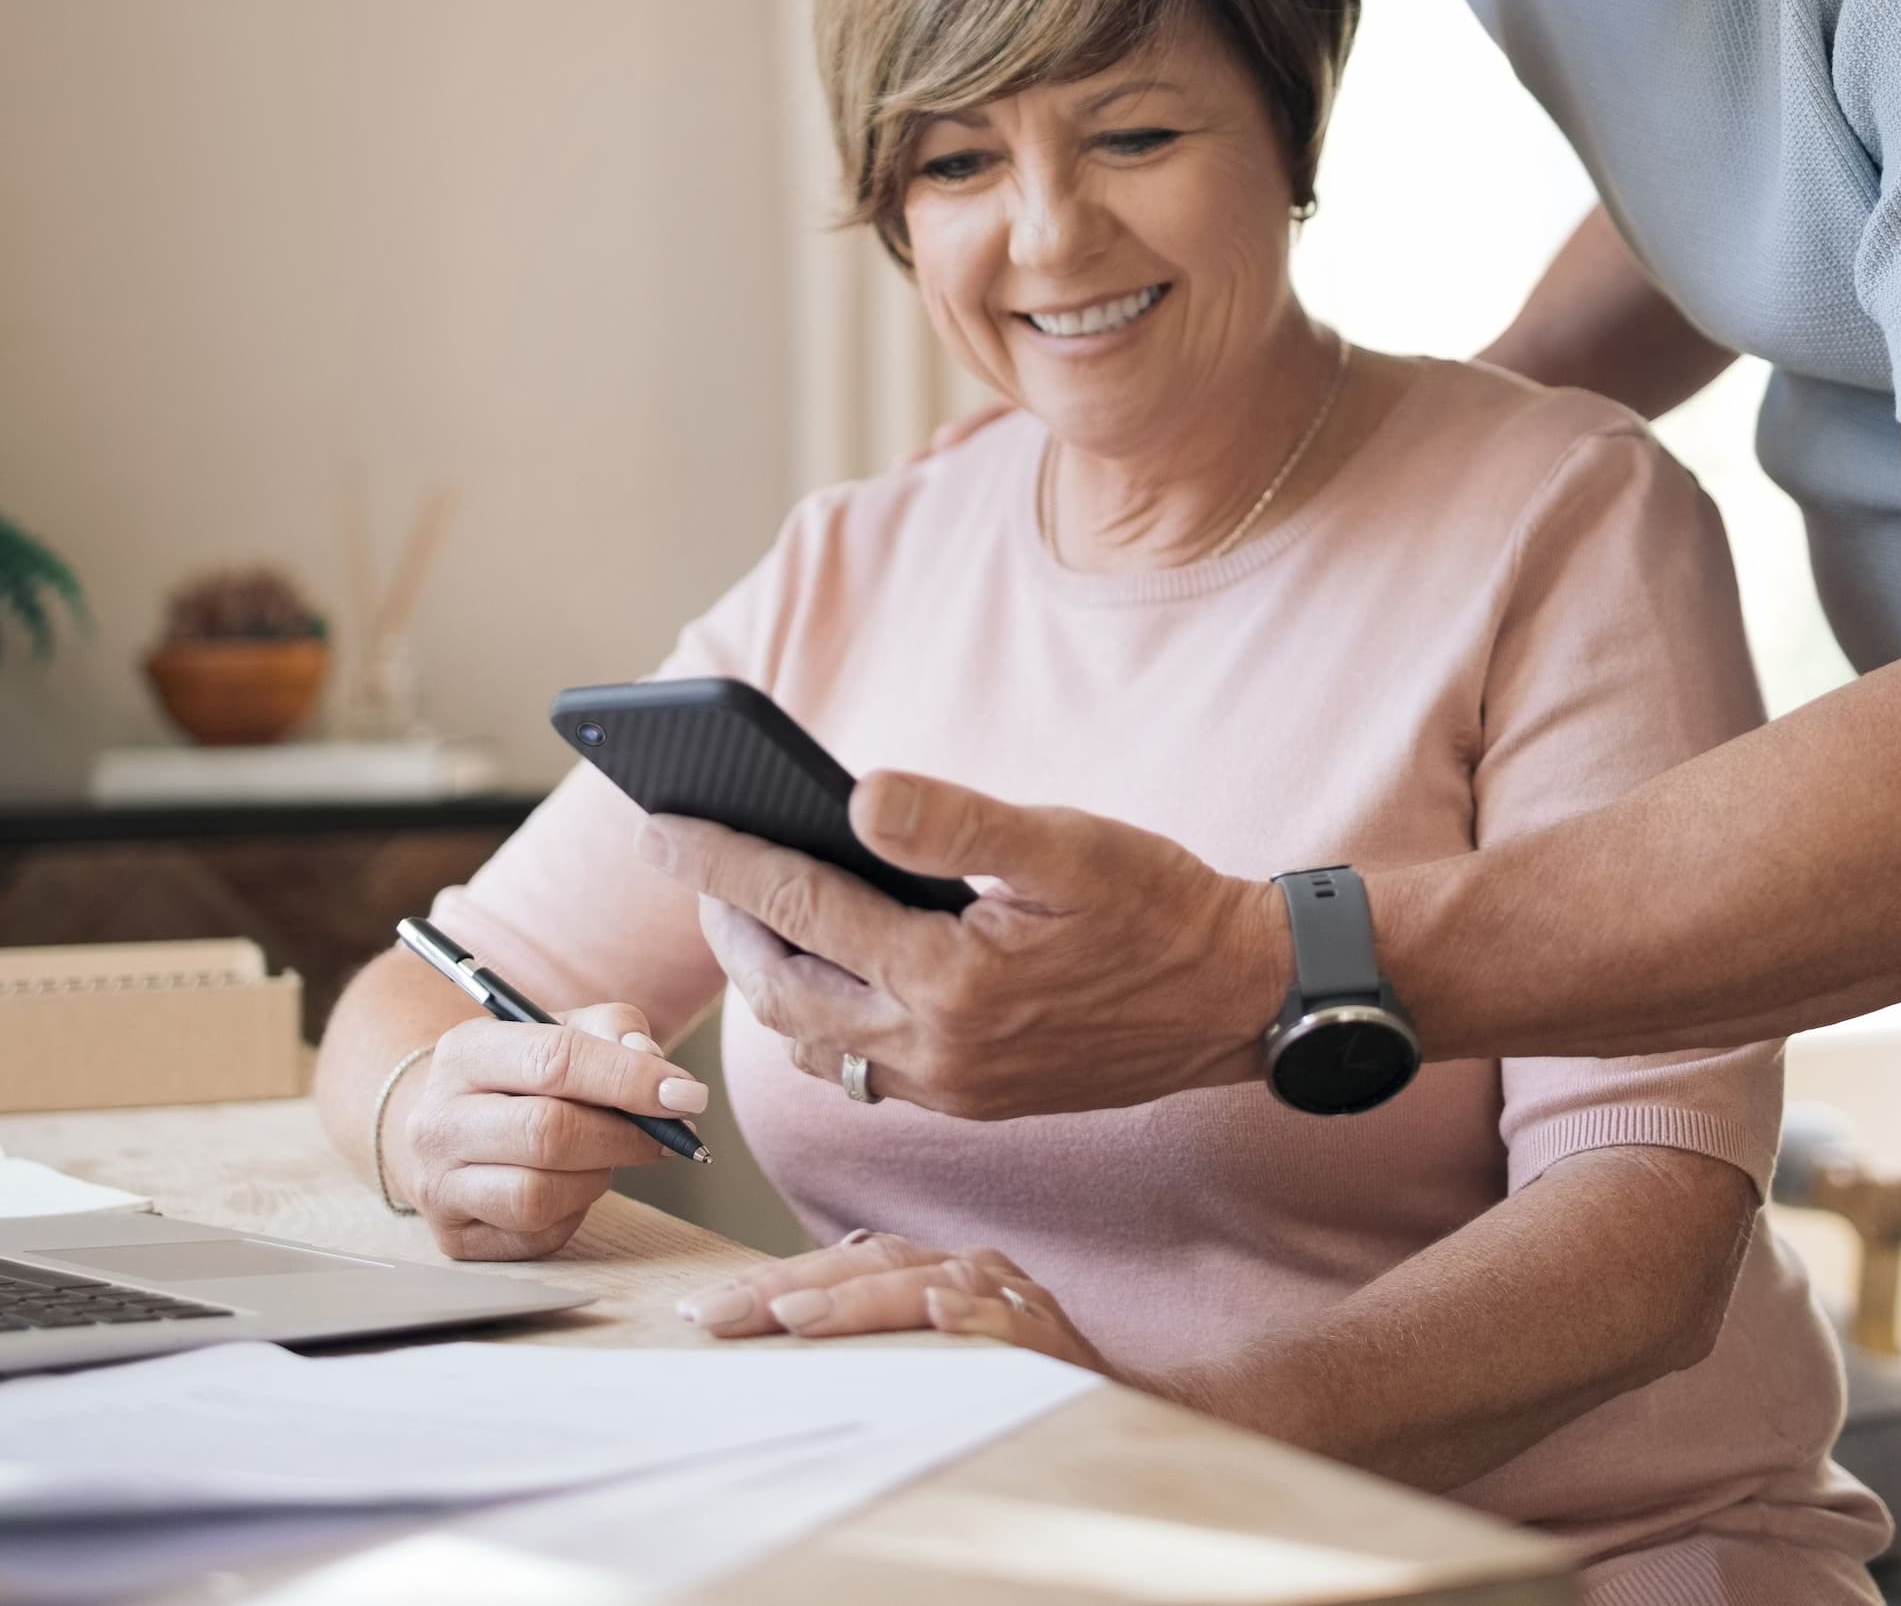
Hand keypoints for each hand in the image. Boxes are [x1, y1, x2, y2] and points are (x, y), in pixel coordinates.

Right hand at [388, 991, 710, 1262]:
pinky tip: (569, 1186)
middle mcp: (438, 1121)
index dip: (630, 1079)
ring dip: (596, 1178)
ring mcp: (438, 1186)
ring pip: (540, 1195)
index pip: (555, 1061)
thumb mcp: (563, 1029)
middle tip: (662, 1135)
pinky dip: (572, 1214)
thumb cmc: (523, 1075)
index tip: (686, 1095)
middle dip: (624, 1136)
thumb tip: (657, 1071)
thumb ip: (614, 1030)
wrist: (451, 1126)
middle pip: (548, 1133)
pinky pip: (536, 1236)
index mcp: (465, 1052)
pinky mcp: (455, 1238)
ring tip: (603, 1156)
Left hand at [632, 773, 1289, 1119]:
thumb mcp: (1067, 843)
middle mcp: (936, 1049)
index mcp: (950, 978)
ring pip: (811, 1044)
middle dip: (727, 926)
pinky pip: (860, 1070)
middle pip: (780, 990)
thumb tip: (855, 797)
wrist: (1241, 1001)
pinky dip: (821, 1020)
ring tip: (754, 915)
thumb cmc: (1163, 907)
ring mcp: (950, 1088)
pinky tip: (831, 973)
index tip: (659, 821)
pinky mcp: (971, 1104)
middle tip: (701, 864)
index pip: (799, 908)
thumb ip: (956, 822)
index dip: (720, 859)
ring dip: (768, 981)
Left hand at [676, 1230, 1118, 1374]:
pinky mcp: (1049, 1335)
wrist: (1111, 1403)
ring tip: (797, 1317)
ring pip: (924, 1283)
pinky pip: (1007, 1322)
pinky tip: (938, 1316)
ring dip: (859, 1300)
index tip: (702, 1312)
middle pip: (866, 1264)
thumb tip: (779, 1329)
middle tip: (720, 1316)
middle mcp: (965, 1268)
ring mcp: (1008, 1295)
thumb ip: (872, 1333)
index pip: (837, 1263)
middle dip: (786, 1287)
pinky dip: (971, 1316)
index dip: (769, 1282)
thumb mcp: (929, 1353)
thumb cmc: (1009, 1377)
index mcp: (929, 1268)